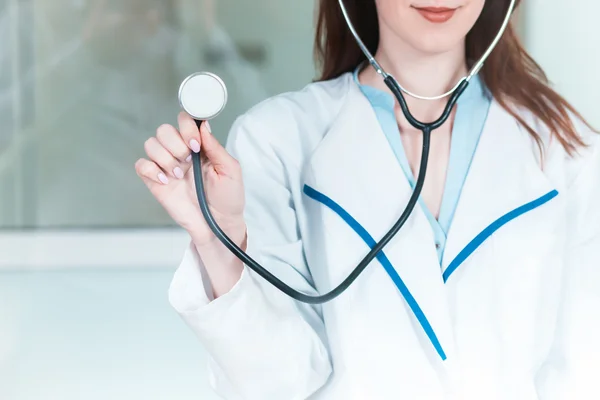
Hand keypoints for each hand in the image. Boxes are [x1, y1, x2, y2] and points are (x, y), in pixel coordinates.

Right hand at [135, 112, 245, 247]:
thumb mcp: (230, 171)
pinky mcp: (156, 182)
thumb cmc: (228, 198)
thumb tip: (204, 126)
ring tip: (179, 174)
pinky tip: (166, 180)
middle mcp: (181, 153)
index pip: (185, 122)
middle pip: (164, 130)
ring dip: (164, 157)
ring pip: (151, 144)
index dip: (186, 128)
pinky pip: (141, 165)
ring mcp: (167, 167)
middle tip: (187, 160)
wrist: (218, 224)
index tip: (195, 144)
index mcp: (199, 147)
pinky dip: (151, 170)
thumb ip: (216, 147)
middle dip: (174, 143)